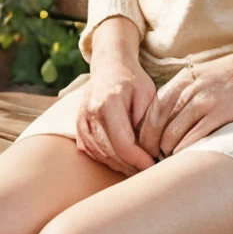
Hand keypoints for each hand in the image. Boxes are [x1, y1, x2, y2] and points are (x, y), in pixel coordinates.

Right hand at [74, 17, 156, 174]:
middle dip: (131, 166)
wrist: (109, 65)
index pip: (123, 144)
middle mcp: (90, 113)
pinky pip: (90, 151)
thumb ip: (148, 123)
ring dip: (119, 164)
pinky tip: (120, 158)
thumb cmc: (132, 80)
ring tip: (137, 165)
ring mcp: (81, 120)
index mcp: (109, 103)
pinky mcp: (78, 126)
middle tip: (149, 168)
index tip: (154, 165)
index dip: (139, 160)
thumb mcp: (148, 95)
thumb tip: (149, 151)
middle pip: (110, 153)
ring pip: (100, 155)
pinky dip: (106, 158)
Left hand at [137, 46, 232, 158]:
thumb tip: (169, 119)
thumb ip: (185, 93)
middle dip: (152, 145)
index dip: (145, 131)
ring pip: (174, 132)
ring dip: (168, 150)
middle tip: (152, 160)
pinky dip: (186, 149)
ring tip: (168, 162)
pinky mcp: (222, 112)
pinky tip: (183, 158)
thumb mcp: (202, 76)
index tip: (145, 146)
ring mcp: (205, 100)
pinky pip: (196, 135)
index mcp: (182, 80)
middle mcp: (189, 89)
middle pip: (158, 123)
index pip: (152, 110)